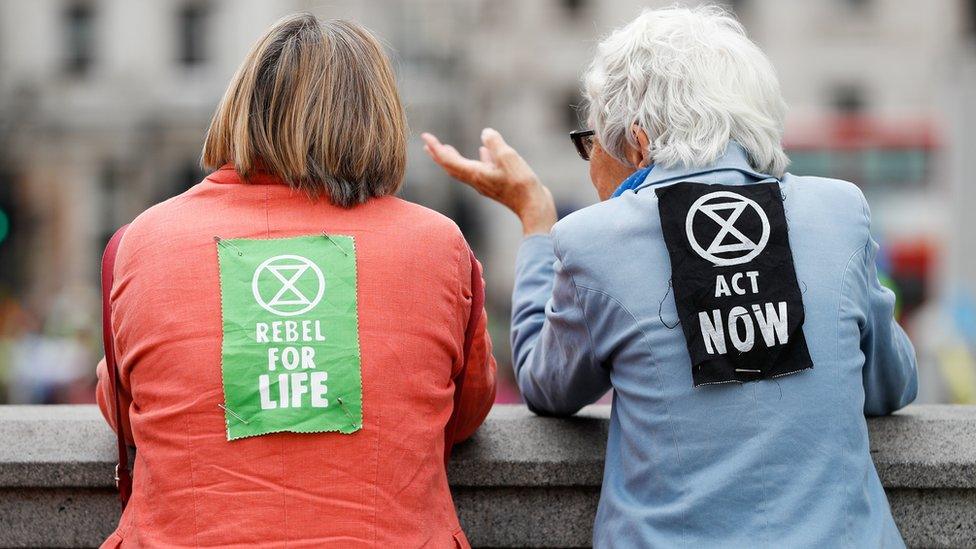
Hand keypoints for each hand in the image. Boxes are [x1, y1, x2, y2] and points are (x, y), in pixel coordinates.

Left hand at [422, 128, 556, 235]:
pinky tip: (483, 151)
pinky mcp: (497, 184)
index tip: (425, 136)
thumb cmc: (521, 185)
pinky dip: (478, 159)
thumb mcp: (508, 157)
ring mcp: (486, 183)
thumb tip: (485, 133)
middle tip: (428, 144)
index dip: (436, 148)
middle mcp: (476, 180)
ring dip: (453, 158)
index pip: (448, 160)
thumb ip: (494, 143)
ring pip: (464, 169)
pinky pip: (481, 169)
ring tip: (447, 148)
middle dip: (439, 155)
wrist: (533, 207)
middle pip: (451, 167)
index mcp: (475, 174)